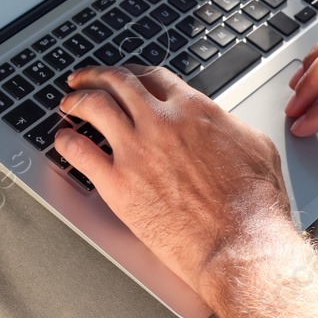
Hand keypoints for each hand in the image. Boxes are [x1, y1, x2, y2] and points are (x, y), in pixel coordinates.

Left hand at [54, 65, 297, 304]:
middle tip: (83, 79)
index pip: (152, 76)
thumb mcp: (255, 146)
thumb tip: (218, 123)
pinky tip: (63, 142)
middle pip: (117, 82)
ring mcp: (136, 151)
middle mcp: (160, 121)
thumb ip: (226, 126)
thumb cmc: (254, 204)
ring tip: (68, 103)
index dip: (132, 73)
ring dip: (76, 100)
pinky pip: (80, 152)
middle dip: (95, 76)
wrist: (242, 244)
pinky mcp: (118, 184)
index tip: (123, 77)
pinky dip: (66, 142)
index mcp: (193, 109)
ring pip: (93, 107)